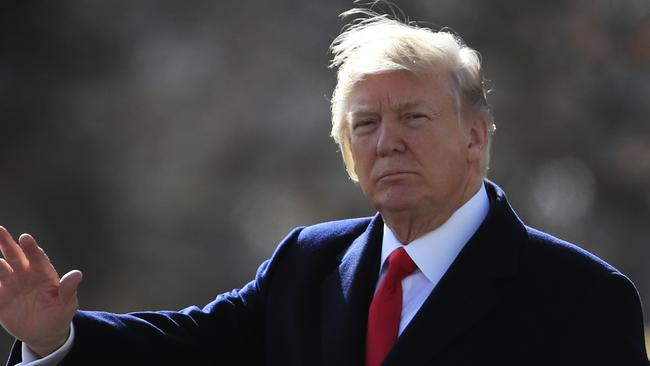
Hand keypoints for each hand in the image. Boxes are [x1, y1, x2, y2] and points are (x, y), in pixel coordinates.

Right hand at [0, 226, 82, 356]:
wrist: (44, 332)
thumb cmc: (59, 313)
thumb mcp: (67, 304)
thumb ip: (68, 289)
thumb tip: (77, 274)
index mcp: (43, 273)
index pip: (37, 258)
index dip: (31, 248)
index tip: (26, 238)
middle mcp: (25, 275)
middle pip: (15, 256)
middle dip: (7, 243)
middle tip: (0, 230)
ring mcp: (11, 285)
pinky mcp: (0, 298)